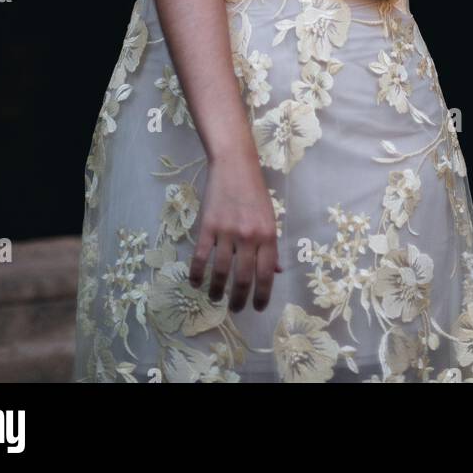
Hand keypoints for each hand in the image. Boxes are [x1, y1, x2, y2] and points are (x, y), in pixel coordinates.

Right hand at [189, 154, 282, 312]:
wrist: (234, 164)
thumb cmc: (254, 191)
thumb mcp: (270, 217)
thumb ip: (271, 246)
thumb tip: (276, 271)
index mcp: (268, 234)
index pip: (266, 273)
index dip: (263, 295)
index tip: (258, 308)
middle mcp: (249, 236)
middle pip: (243, 277)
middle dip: (240, 299)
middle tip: (237, 308)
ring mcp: (227, 232)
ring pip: (221, 271)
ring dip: (217, 290)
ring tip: (216, 298)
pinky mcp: (207, 226)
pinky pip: (201, 257)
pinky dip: (197, 274)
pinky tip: (196, 283)